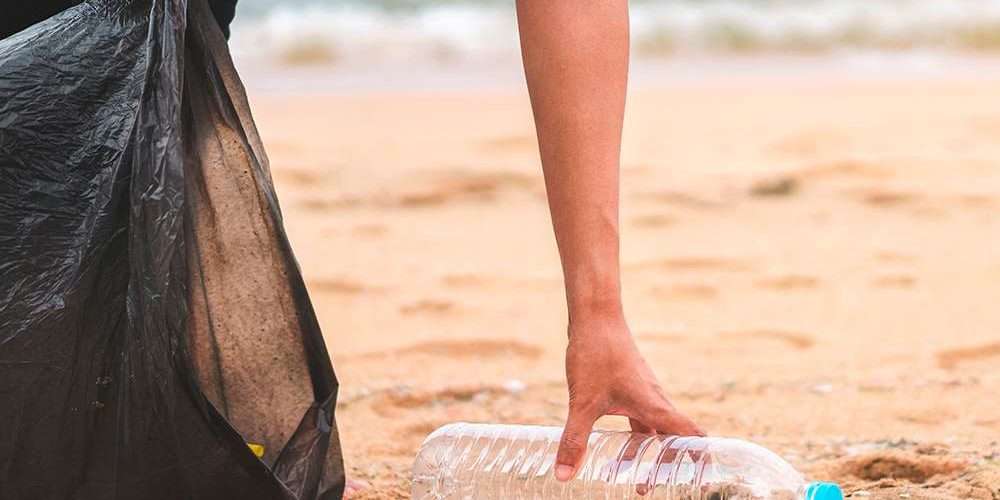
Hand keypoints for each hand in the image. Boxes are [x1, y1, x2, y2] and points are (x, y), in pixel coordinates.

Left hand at [555, 310, 704, 481]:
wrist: (595, 318)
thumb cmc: (596, 355)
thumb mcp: (583, 403)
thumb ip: (575, 440)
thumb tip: (564, 475)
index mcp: (654, 405)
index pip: (690, 435)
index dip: (700, 457)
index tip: (703, 476)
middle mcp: (654, 399)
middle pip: (672, 437)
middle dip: (665, 465)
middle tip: (648, 488)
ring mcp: (643, 391)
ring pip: (652, 428)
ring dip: (645, 452)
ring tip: (628, 476)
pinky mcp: (629, 385)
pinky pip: (637, 416)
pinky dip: (631, 435)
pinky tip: (612, 444)